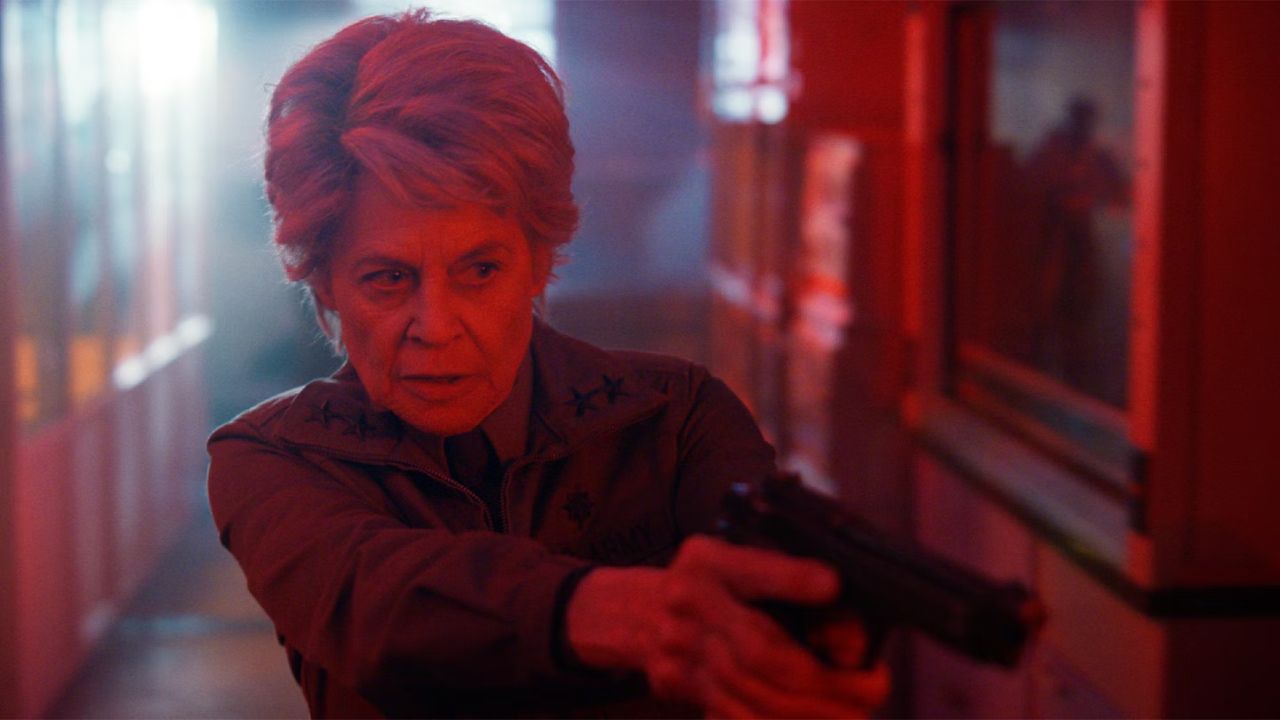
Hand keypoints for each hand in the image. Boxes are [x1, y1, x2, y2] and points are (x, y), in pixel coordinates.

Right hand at [567, 535, 889, 717]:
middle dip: (825, 678)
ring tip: (856, 713)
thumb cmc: (704, 583)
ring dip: (813, 711)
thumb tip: (838, 598)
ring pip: (754, 696)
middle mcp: (688, 607)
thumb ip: (782, 573)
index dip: (790, 579)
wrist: (637, 615)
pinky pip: (736, 718)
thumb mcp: (735, 557)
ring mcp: (681, 656)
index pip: (749, 569)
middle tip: (873, 686)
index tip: (833, 585)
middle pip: (761, 653)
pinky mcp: (682, 692)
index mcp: (706, 564)